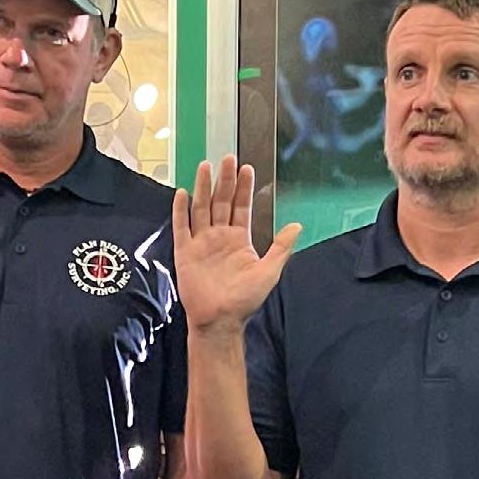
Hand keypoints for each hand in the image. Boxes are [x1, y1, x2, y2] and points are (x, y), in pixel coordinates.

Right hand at [172, 157, 300, 333]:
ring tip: (205, 166)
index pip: (241, 207)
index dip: (244, 188)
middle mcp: (219, 236)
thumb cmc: (244, 299)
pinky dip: (181, 210)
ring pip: (201, 208)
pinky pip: (181, 227)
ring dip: (203, 187)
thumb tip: (297, 226)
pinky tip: (182, 193)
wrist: (219, 320)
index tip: (246, 168)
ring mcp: (201, 242)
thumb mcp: (269, 271)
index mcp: (239, 239)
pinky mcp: (185, 252)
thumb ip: (281, 247)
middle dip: (224, 180)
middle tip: (227, 158)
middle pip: (220, 201)